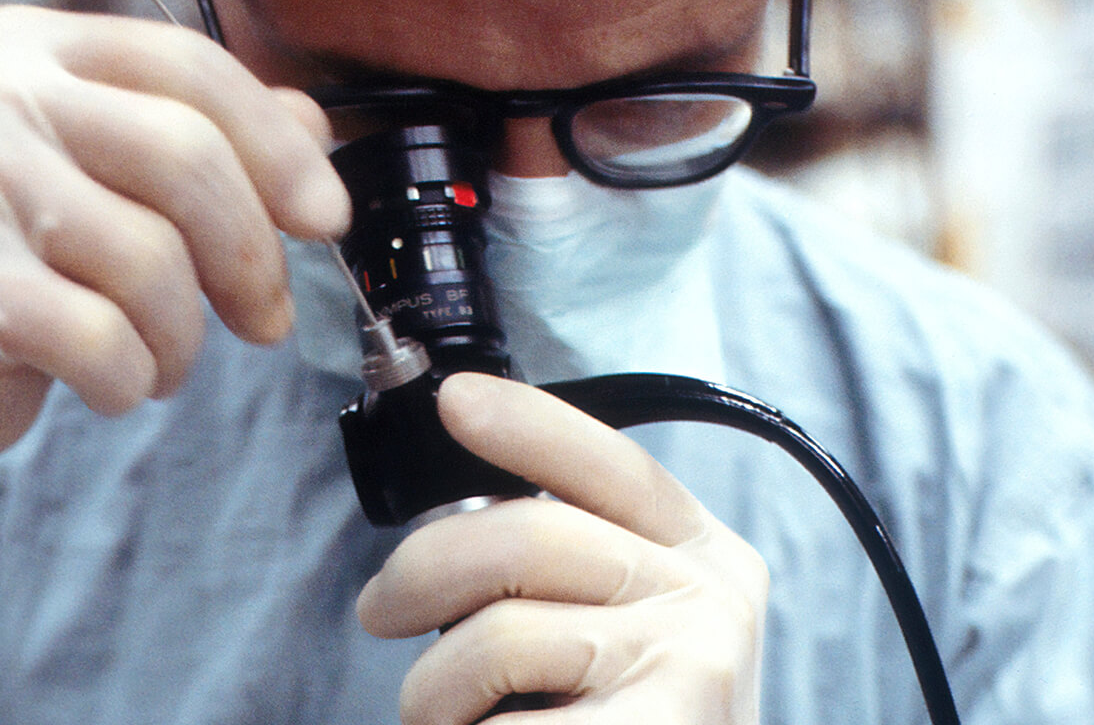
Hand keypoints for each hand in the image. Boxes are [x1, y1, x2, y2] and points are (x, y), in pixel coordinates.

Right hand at [0, 5, 347, 560]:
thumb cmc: (16, 263)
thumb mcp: (109, 178)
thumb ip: (207, 138)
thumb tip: (315, 130)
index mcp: (36, 48)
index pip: (191, 68)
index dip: (279, 149)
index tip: (326, 218)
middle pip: (185, 158)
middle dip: (250, 257)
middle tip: (265, 318)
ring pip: (151, 259)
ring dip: (183, 337)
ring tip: (162, 356)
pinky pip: (101, 338)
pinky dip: (132, 378)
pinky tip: (112, 380)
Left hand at [358, 373, 769, 723]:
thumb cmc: (638, 723)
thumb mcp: (639, 629)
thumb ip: (580, 570)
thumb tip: (454, 534)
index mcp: (705, 556)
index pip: (613, 465)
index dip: (529, 425)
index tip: (454, 401)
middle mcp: (712, 600)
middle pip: (530, 536)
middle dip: (423, 569)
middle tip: (381, 611)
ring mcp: (690, 669)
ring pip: (499, 636)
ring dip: (432, 686)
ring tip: (436, 715)